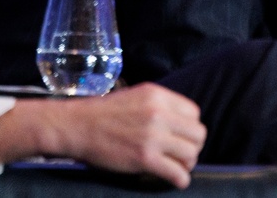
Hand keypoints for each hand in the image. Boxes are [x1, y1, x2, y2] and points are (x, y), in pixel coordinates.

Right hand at [58, 82, 206, 186]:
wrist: (78, 126)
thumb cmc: (105, 113)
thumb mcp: (138, 96)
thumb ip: (161, 105)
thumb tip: (181, 121)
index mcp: (159, 96)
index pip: (194, 113)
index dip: (190, 127)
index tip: (182, 136)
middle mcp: (159, 114)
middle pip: (198, 134)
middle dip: (193, 146)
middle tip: (182, 153)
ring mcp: (153, 136)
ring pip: (191, 154)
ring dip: (187, 163)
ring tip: (178, 166)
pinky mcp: (145, 158)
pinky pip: (177, 173)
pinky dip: (181, 179)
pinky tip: (176, 179)